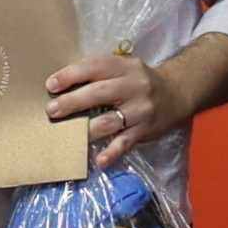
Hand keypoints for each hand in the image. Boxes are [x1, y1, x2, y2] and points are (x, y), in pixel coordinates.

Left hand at [43, 48, 177, 168]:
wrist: (176, 93)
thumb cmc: (138, 81)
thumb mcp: (123, 68)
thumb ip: (98, 73)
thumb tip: (60, 85)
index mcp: (124, 66)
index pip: (95, 67)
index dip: (71, 75)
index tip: (51, 85)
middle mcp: (133, 86)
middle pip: (99, 93)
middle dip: (73, 102)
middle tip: (52, 111)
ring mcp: (140, 109)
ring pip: (110, 120)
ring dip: (86, 129)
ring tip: (69, 136)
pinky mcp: (145, 130)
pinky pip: (125, 143)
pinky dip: (112, 153)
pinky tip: (99, 161)